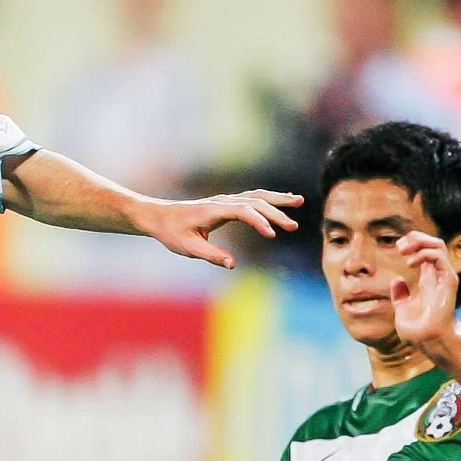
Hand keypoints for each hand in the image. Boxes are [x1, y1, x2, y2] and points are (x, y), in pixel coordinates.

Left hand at [144, 189, 300, 267]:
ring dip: (278, 199)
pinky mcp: (227, 203)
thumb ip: (211, 255)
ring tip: (299, 202)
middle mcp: (222, 201)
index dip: (259, 222)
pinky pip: (252, 198)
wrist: (160, 217)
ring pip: (256, 196)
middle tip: (292, 227)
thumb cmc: (173, 233)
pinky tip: (283, 201)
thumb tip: (233, 264)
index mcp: (213, 211)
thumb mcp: (189, 247)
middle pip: (254, 202)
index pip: (243, 212)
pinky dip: (269, 199)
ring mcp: (225, 200)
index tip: (272, 234)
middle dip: (275, 213)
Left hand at [391, 230, 460, 354]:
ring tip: (403, 250)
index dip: (414, 243)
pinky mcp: (448, 281)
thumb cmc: (417, 331)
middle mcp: (438, 276)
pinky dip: (424, 254)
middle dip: (416, 238)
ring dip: (420, 242)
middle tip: (400, 246)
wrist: (426, 342)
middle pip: (434, 243)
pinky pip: (440, 257)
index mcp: (428, 280)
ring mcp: (444, 277)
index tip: (398, 247)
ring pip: (439, 245)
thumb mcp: (402, 309)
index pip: (427, 251)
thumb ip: (400, 295)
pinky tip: (410, 263)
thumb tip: (397, 280)